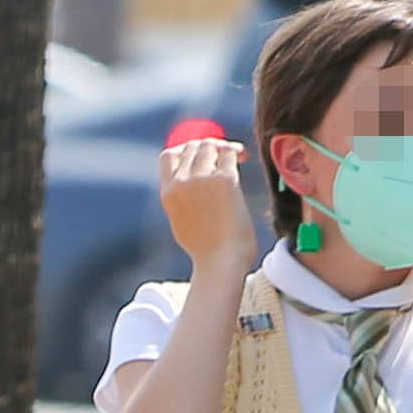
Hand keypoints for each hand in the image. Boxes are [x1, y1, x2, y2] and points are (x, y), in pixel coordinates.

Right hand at [158, 136, 256, 272]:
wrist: (221, 265)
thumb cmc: (209, 254)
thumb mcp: (184, 226)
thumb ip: (184, 204)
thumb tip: (191, 193)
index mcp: (168, 194)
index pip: (169, 156)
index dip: (185, 150)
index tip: (200, 157)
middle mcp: (181, 183)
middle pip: (191, 147)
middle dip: (208, 147)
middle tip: (224, 154)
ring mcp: (201, 180)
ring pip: (209, 147)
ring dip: (223, 148)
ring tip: (237, 155)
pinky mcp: (224, 181)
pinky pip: (228, 155)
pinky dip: (236, 151)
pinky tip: (244, 156)